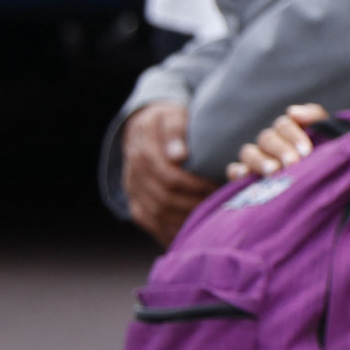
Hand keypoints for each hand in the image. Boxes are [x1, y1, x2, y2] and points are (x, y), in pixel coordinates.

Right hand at [121, 102, 215, 244]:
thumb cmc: (169, 120)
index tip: (215, 186)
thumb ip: (176, 131)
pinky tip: (190, 234)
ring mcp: (132, 188)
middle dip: (192, 203)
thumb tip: (179, 155)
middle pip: (163, 197)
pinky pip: (149, 222)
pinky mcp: (135, 202)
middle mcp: (133, 171)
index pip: (167, 175)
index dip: (193, 184)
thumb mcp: (174, 116)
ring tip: (209, 219)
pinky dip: (169, 231)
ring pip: (156, 213)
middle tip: (217, 206)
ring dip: (183, 219)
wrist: (147, 127)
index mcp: (142, 147)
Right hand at [228, 103, 328, 179]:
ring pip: (249, 152)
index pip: (284, 125)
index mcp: (287, 131)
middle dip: (281, 150)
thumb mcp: (326, 136)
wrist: (323, 186)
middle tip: (292, 163)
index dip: (294, 135)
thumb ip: (313, 117)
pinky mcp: (245, 178)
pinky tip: (246, 175)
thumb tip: (292, 112)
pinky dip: (237, 171)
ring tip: (273, 171)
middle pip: (267, 138)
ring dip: (260, 160)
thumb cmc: (325, 157)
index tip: (306, 152)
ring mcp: (255, 159)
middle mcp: (269, 143)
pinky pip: (233, 170)